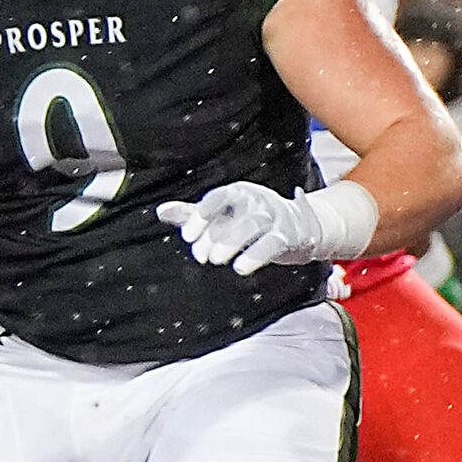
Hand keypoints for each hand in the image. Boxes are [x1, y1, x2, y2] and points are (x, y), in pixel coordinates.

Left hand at [156, 180, 371, 275]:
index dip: (200, 215)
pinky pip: (272, 243)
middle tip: (200, 256)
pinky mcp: (289, 235)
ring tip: (215, 260)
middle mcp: (257, 200)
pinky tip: (240, 268)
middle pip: (233, 215)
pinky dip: (255, 255)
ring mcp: (275, 216)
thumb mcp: (222, 215)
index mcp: (238, 192)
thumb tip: (160, 212)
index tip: (187, 236)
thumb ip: (193, 215)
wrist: (301, 227)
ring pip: (252, 226)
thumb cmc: (251, 221)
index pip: (217, 198)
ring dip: (232, 243)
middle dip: (213, 236)